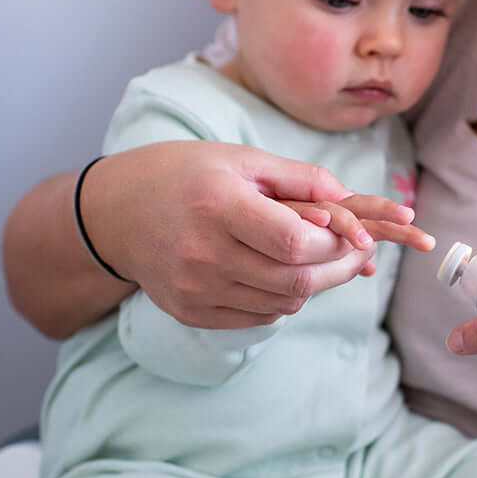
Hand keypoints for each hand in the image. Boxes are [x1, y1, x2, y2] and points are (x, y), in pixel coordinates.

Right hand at [82, 141, 417, 328]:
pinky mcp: (190, 312)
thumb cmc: (187, 175)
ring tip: (323, 259)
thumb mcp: (242, 159)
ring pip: (284, 303)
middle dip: (340, 268)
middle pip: (296, 280)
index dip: (336, 244)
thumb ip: (301, 178)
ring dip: (315, 284)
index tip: (359, 234)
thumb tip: (352, 199)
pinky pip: (260, 318)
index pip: (295, 243)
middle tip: (361, 253)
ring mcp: (195, 288)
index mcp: (218, 206)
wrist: (115, 213)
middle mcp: (203, 253)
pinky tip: (283, 273)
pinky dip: (284, 298)